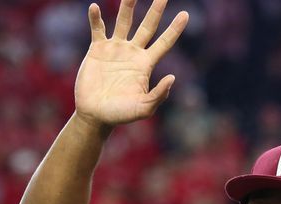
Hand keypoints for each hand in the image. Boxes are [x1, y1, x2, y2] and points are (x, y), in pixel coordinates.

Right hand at [75, 0, 188, 128]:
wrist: (95, 115)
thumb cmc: (120, 115)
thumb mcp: (143, 109)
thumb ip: (159, 95)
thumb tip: (172, 77)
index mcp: (145, 64)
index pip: (164, 42)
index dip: (175, 29)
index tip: (186, 14)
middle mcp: (132, 52)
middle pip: (148, 26)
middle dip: (156, 10)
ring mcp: (115, 48)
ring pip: (124, 21)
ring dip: (128, 6)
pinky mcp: (97, 49)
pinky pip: (98, 29)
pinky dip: (96, 18)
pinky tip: (94, 8)